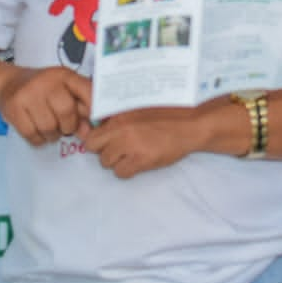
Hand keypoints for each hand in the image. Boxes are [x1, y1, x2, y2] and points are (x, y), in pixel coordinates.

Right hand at [0, 67, 92, 146]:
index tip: (96, 122)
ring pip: (49, 127)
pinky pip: (32, 135)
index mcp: (64, 75)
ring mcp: (28, 94)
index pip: (87, 91)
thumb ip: (80, 107)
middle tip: (64, 127)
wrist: (8, 83)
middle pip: (66, 112)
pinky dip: (38, 139)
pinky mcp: (13, 108)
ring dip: (52, 135)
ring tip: (50, 127)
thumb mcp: (64, 89)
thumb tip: (88, 131)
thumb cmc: (43, 89)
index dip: (95, 109)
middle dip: (69, 126)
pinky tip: (38, 130)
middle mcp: (46, 81)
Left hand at [83, 107, 207, 178]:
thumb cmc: (168, 114)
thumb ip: (120, 117)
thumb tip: (102, 127)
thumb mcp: (139, 109)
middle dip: (103, 150)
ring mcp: (130, 145)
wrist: (190, 124)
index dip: (97, 140)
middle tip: (118, 150)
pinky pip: (121, 172)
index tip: (105, 142)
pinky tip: (138, 163)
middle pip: (93, 147)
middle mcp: (122, 129)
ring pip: (106, 162)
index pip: (91, 132)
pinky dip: (127, 171)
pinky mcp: (141, 160)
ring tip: (131, 155)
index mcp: (120, 115)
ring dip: (116, 161)